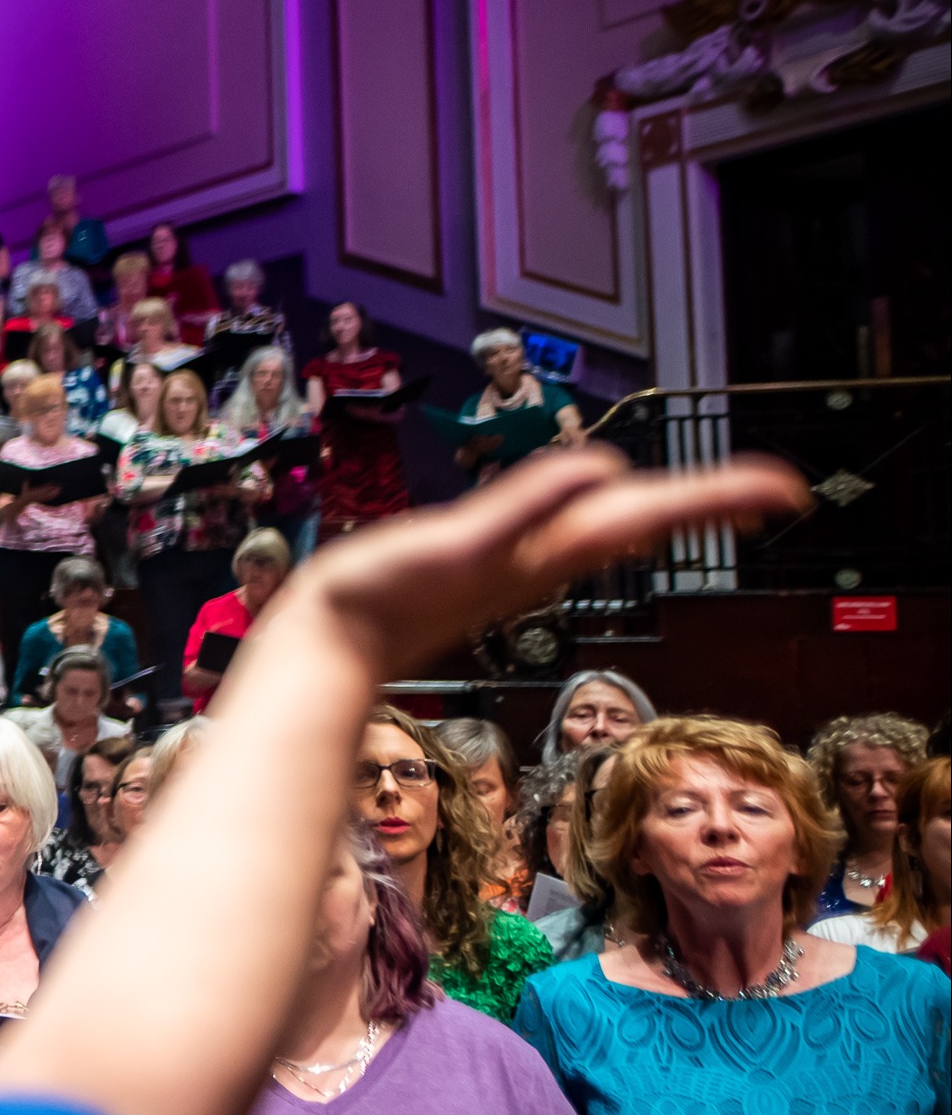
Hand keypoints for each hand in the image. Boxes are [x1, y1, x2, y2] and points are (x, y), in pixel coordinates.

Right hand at [283, 446, 802, 682]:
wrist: (330, 646)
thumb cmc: (376, 597)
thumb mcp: (451, 542)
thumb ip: (522, 507)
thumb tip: (604, 468)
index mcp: (547, 548)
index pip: (650, 511)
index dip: (718, 497)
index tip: (784, 489)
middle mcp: (547, 558)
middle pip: (648, 520)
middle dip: (713, 502)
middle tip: (778, 489)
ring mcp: (524, 567)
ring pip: (618, 529)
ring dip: (673, 511)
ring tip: (722, 501)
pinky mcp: (495, 568)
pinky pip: (574, 537)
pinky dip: (611, 519)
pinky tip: (614, 515)